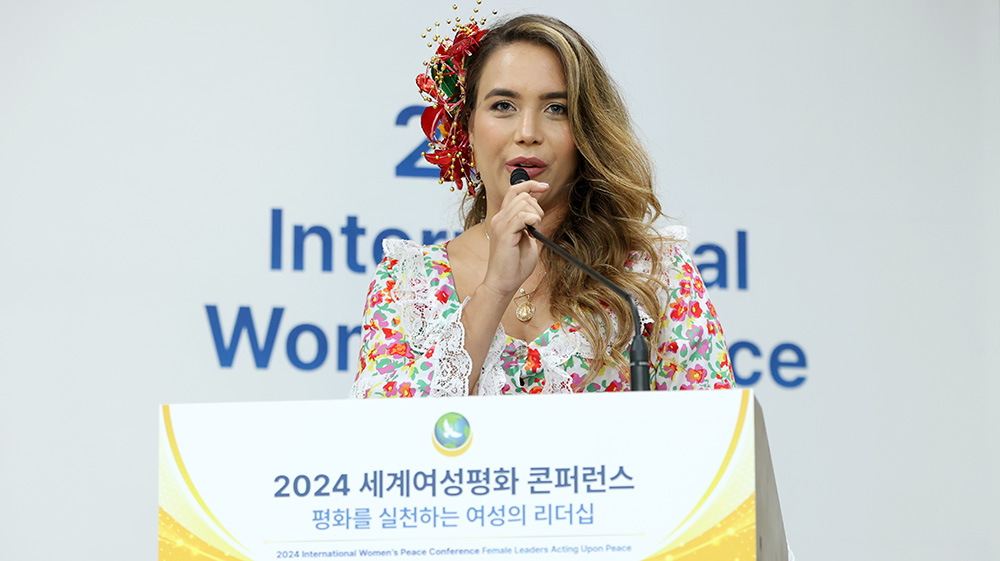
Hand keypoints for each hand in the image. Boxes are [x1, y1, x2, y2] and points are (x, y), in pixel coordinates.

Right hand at [482, 180, 548, 297]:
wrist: (503, 282)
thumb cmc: (515, 265)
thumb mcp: (526, 238)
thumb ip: (529, 223)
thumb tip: (537, 212)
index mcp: (503, 218)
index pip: (514, 190)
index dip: (530, 185)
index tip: (545, 187)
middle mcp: (499, 218)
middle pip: (522, 195)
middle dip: (537, 207)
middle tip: (538, 227)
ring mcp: (500, 224)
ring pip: (524, 203)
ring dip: (536, 215)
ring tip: (535, 232)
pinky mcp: (504, 233)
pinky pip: (523, 216)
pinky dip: (533, 221)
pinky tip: (532, 234)